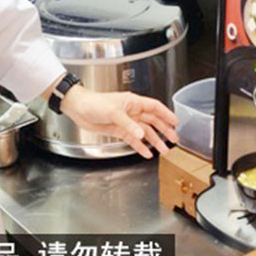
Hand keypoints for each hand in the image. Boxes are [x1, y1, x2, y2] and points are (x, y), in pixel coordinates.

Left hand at [59, 85, 178, 158]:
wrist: (79, 109)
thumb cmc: (94, 103)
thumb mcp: (113, 112)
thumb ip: (128, 124)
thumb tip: (141, 134)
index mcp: (133, 102)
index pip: (154, 107)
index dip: (166, 114)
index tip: (176, 122)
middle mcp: (132, 112)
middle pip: (153, 121)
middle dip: (164, 130)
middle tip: (174, 139)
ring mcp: (126, 122)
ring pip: (144, 132)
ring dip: (154, 141)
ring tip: (164, 150)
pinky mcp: (119, 130)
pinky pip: (133, 139)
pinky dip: (140, 146)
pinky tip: (146, 153)